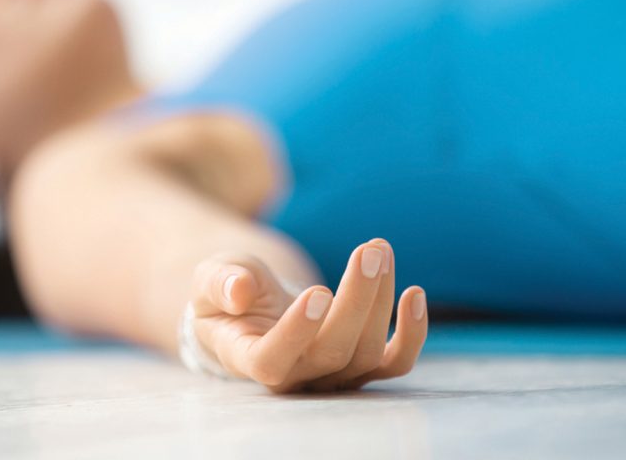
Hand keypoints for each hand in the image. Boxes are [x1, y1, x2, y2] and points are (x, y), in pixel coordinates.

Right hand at [188, 238, 427, 392]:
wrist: (251, 310)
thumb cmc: (228, 294)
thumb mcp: (211, 279)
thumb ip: (220, 283)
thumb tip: (238, 289)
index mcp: (248, 357)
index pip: (272, 361)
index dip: (296, 332)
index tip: (318, 290)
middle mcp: (294, 375)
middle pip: (333, 353)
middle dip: (357, 300)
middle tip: (369, 251)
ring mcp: (332, 375)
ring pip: (366, 353)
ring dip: (380, 300)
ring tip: (379, 249)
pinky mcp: (362, 365)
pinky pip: (395, 363)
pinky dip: (412, 334)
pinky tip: (414, 293)